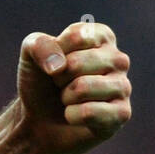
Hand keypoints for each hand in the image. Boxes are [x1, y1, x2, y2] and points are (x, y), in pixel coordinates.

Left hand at [16, 21, 130, 153]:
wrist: (38, 117)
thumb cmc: (41, 80)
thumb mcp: (30, 53)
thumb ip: (39, 45)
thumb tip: (59, 65)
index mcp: (101, 36)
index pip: (76, 37)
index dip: (55, 52)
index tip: (56, 61)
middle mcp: (118, 59)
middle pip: (77, 63)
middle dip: (58, 78)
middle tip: (61, 84)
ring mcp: (123, 87)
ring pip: (83, 88)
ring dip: (65, 97)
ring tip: (69, 98)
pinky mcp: (122, 114)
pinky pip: (90, 112)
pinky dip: (72, 116)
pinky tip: (76, 116)